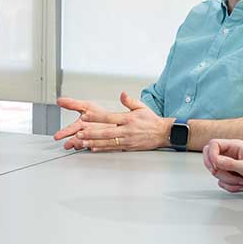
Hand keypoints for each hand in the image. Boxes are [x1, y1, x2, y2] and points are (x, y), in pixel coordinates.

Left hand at [53, 93, 168, 151]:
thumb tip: (122, 94)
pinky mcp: (127, 147)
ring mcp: (127, 140)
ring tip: (82, 142)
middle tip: (79, 133)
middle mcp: (126, 130)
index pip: (109, 118)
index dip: (96, 118)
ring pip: (108, 142)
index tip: (85, 117)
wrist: (162, 133)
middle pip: (106, 132)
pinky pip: (113, 148)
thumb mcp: (141, 107)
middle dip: (91, 133)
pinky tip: (93, 148)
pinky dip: (102, 148)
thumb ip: (129, 101)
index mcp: (128, 119)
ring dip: (94, 142)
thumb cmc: (151, 120)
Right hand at [203, 139, 242, 193]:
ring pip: (214, 171)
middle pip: (209, 157)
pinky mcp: (229, 174)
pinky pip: (220, 181)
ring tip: (240, 181)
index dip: (211, 155)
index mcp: (234, 146)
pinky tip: (240, 186)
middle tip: (225, 174)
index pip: (213, 144)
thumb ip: (230, 163)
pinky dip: (229, 186)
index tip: (216, 165)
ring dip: (226, 180)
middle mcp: (229, 154)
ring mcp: (228, 164)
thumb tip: (215, 161)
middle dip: (216, 169)